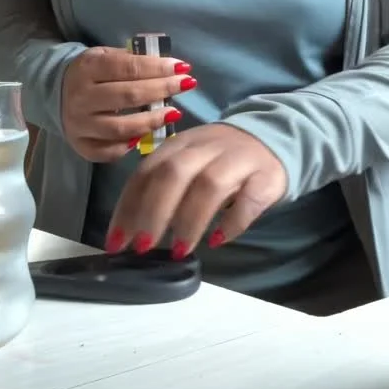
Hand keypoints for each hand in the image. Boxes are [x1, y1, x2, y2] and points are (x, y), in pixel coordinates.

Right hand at [62, 46, 195, 162]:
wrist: (55, 92)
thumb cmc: (92, 72)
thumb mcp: (106, 55)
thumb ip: (132, 59)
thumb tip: (170, 66)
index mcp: (88, 68)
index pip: (128, 67)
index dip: (158, 67)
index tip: (184, 67)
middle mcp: (81, 97)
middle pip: (128, 96)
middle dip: (162, 90)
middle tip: (186, 85)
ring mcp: (79, 124)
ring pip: (121, 128)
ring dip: (152, 121)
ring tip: (173, 113)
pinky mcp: (81, 146)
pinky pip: (110, 151)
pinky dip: (131, 145)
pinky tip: (146, 135)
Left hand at [106, 123, 287, 254]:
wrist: (272, 137)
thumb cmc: (218, 161)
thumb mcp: (186, 164)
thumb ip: (159, 187)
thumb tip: (128, 230)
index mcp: (179, 145)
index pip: (146, 172)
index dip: (128, 207)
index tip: (116, 242)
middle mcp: (206, 147)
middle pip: (174, 174)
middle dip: (154, 212)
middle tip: (144, 247)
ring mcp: (238, 159)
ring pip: (209, 185)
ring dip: (189, 221)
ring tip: (180, 250)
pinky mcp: (266, 176)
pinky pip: (248, 200)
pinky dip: (231, 222)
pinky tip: (217, 240)